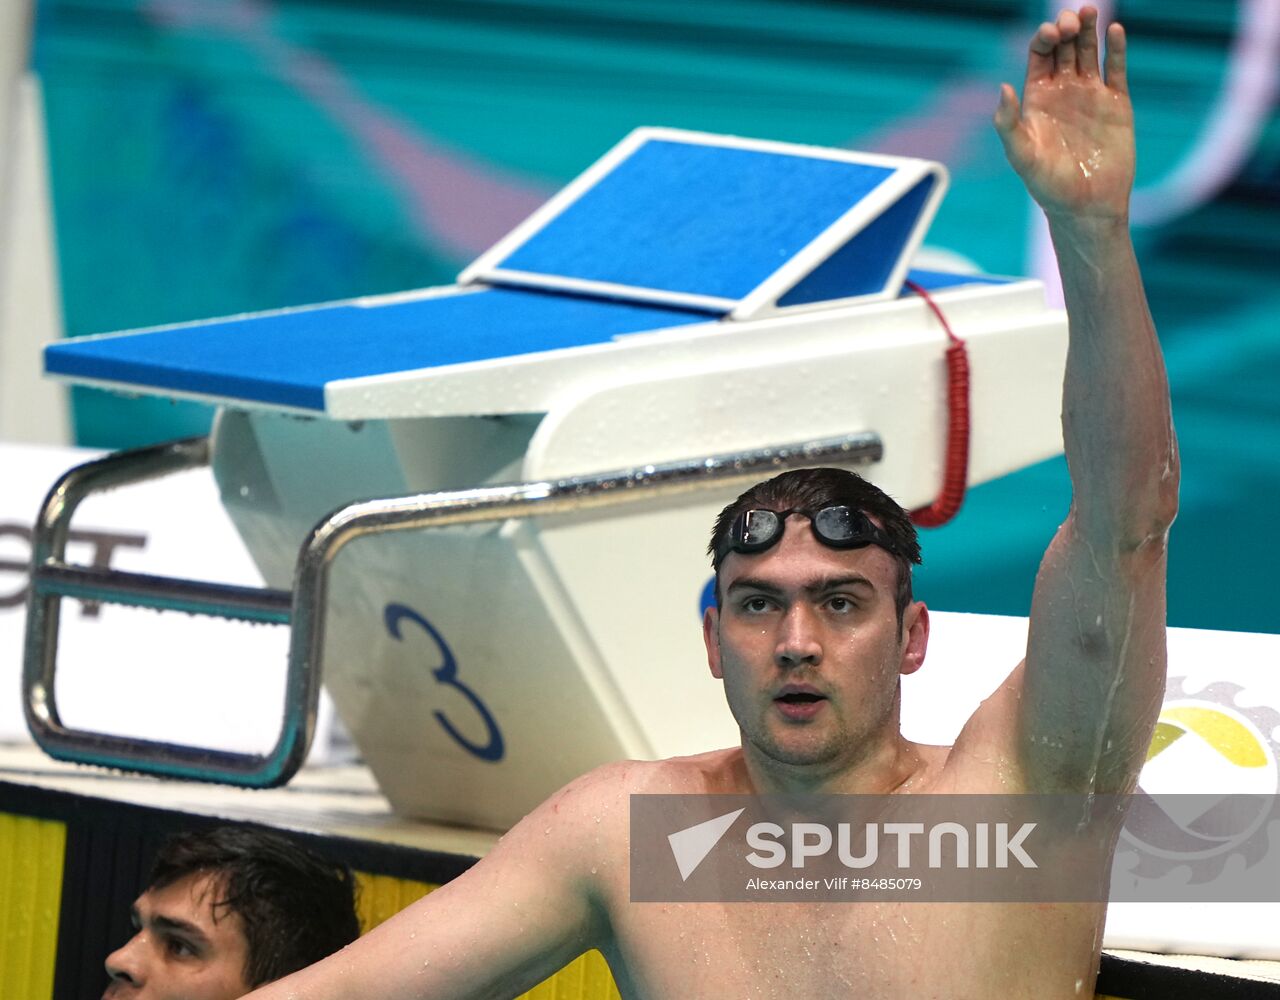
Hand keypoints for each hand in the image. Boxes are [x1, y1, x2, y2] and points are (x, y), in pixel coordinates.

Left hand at [994, 6, 1134, 222]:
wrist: (1086, 206)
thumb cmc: (1048, 186)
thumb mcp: (1022, 156)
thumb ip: (1008, 124)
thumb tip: (1002, 87)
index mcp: (1037, 99)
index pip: (1039, 55)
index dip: (1043, 38)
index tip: (1050, 34)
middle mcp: (1063, 91)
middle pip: (1064, 47)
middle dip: (1065, 29)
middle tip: (1070, 22)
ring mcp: (1090, 95)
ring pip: (1089, 52)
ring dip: (1089, 30)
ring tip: (1088, 11)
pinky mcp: (1116, 103)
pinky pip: (1116, 69)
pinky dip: (1116, 49)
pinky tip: (1115, 30)